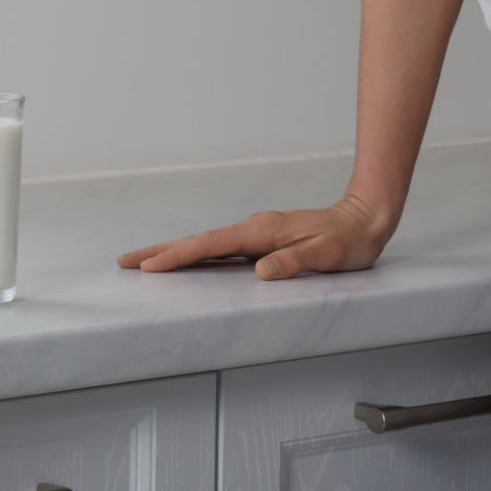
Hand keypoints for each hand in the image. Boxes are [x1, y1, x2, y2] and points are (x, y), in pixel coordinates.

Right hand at [115, 191, 394, 280]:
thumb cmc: (348, 241)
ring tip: (143, 263)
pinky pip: (220, 248)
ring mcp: (256, 232)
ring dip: (174, 252)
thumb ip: (295, 262)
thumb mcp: (327, 255)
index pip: (212, 245)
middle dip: (162, 251)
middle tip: (126, 261)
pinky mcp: (261, 239)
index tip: (150, 266)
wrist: (365, 219)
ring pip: (206, 244)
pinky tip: (186, 263)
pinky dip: (196, 254)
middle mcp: (254, 228)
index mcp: (263, 231)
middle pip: (199, 241)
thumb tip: (261, 270)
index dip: (179, 256)